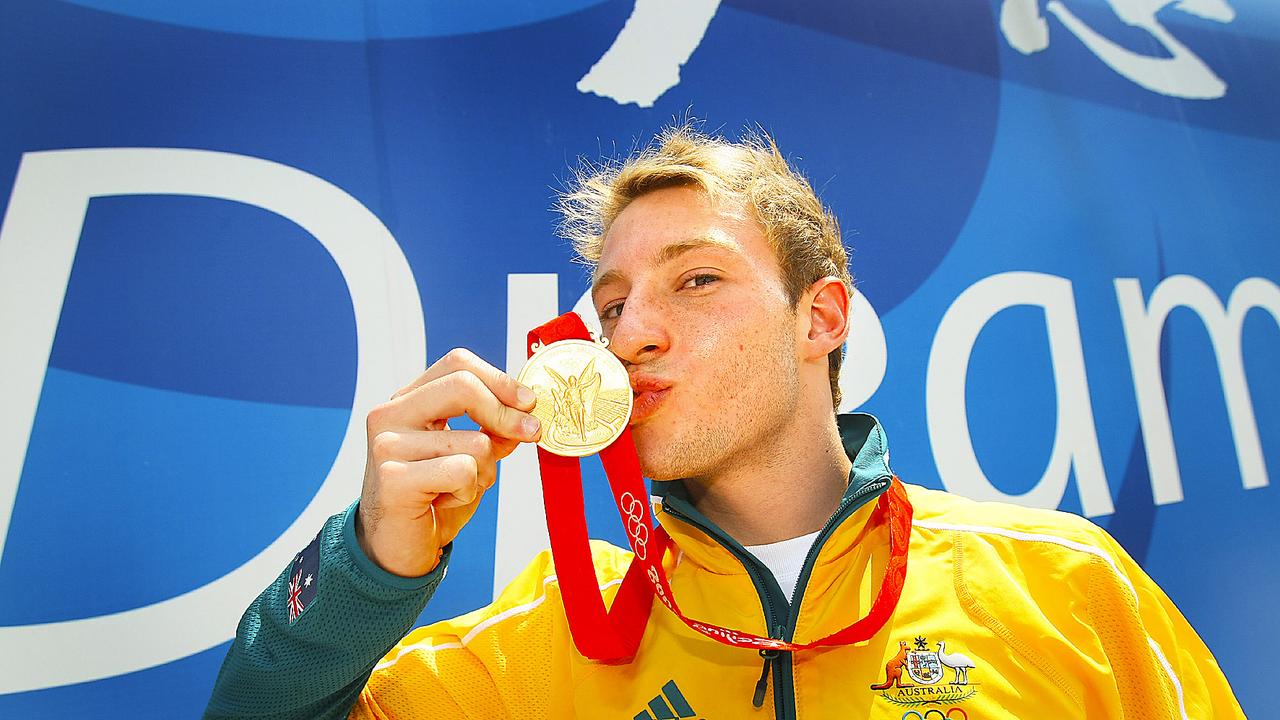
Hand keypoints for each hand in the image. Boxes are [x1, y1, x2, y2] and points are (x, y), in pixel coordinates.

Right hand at [356, 349, 540, 576]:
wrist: (396, 549)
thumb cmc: (432, 498)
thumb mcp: (470, 457)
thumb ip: (492, 431)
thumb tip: (525, 415)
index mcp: (407, 401)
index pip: (457, 364)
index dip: (500, 379)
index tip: (529, 403)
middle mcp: (389, 415)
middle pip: (463, 386)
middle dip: (506, 413)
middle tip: (531, 433)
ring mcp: (387, 445)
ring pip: (474, 441)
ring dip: (484, 471)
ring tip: (457, 488)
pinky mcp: (393, 478)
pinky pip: (463, 472)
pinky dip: (467, 491)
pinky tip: (443, 501)